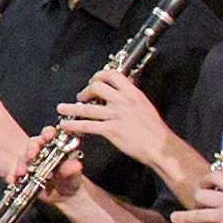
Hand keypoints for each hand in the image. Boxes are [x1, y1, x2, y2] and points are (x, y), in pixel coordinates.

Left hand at [58, 67, 175, 175]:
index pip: (112, 75)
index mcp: (133, 93)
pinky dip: (74, 124)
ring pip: (87, 107)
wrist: (160, 147)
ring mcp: (116, 115)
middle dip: (86, 90)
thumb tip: (124, 88)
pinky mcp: (112, 130)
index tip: (93, 81)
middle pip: (97, 87)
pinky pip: (88, 125)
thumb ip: (132, 96)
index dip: (98, 76)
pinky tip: (66, 125)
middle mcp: (123, 101)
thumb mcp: (145, 105)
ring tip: (61, 108)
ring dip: (71, 107)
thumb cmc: (154, 129)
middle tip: (82, 97)